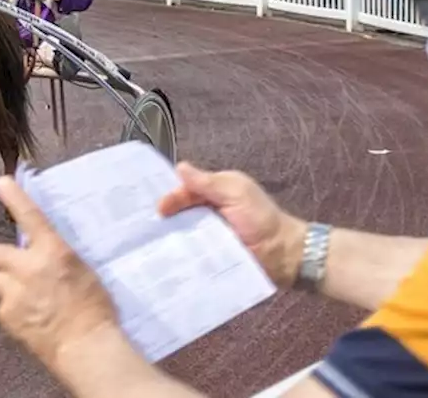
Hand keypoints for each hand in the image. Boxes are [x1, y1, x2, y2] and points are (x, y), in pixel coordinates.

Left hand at [0, 177, 119, 373]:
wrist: (86, 347)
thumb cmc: (96, 310)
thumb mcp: (83, 272)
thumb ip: (59, 260)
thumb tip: (47, 254)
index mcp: (54, 252)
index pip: (30, 216)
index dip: (14, 196)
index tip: (0, 181)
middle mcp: (29, 267)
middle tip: (7, 267)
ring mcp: (15, 292)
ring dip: (7, 286)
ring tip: (28, 301)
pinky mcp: (8, 316)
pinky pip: (3, 307)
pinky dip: (13, 311)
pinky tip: (31, 320)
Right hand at [158, 162, 305, 288]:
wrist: (281, 253)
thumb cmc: (261, 217)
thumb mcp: (236, 192)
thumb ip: (207, 182)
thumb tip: (179, 167)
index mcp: (214, 191)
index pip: (185, 190)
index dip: (171, 197)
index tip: (159, 208)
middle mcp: (207, 212)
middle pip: (179, 213)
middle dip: (164, 219)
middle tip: (146, 228)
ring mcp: (207, 235)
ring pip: (182, 233)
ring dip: (169, 238)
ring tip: (151, 247)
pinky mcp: (209, 256)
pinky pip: (190, 253)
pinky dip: (179, 254)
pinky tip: (166, 260)